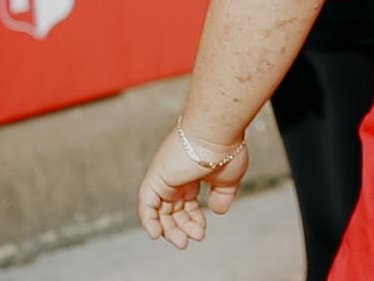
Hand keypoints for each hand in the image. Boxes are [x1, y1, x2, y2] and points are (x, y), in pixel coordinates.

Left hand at [137, 125, 247, 249]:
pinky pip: (146, 204)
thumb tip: (217, 211)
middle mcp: (175, 176)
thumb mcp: (228, 178)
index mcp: (191, 174)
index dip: (193, 220)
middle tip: (195, 238)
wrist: (217, 131)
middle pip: (173, 210)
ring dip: (170, 229)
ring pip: (160, 211)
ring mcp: (164, 176)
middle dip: (183, 227)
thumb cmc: (226, 149)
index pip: (186, 204)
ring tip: (183, 241)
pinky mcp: (156, 177)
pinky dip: (149, 221)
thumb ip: (222, 195)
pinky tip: (157, 234)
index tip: (203, 229)